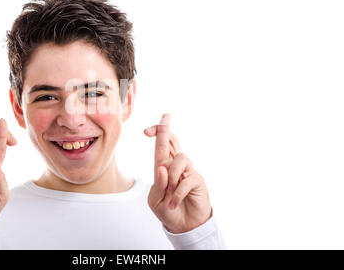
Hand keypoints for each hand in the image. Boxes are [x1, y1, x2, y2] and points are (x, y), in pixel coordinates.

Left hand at [145, 113, 212, 233]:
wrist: (184, 226)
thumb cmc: (168, 210)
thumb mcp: (156, 199)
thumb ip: (158, 184)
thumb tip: (163, 168)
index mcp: (163, 168)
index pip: (161, 146)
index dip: (158, 132)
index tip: (150, 127)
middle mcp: (176, 166)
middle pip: (172, 141)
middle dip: (164, 130)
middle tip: (164, 121)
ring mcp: (188, 171)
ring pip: (180, 158)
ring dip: (172, 176)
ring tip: (170, 193)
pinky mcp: (198, 180)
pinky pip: (187, 179)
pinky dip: (178, 192)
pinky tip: (174, 202)